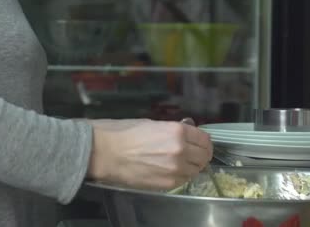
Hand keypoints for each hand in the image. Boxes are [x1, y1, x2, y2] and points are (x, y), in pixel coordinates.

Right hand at [86, 119, 212, 189]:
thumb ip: (174, 130)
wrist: (105, 152)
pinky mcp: (166, 184)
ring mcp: (175, 170)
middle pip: (204, 155)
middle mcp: (181, 150)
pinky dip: (182, 175)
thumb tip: (187, 134)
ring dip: (192, 165)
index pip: (204, 139)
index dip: (203, 140)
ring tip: (181, 162)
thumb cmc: (124, 133)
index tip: (200, 142)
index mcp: (177, 131)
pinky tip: (171, 170)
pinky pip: (183, 180)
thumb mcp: (153, 124)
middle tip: (194, 152)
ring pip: (196, 170)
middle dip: (201, 153)